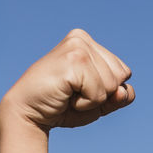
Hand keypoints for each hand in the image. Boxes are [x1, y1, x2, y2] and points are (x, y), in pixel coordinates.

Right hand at [0, 29, 133, 130]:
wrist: (28, 113)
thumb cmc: (63, 106)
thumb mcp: (99, 102)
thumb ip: (118, 96)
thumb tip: (123, 91)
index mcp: (88, 42)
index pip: (124, 72)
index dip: (107, 91)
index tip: (80, 89)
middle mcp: (82, 39)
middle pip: (121, 77)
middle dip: (102, 94)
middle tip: (73, 93)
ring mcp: (77, 47)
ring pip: (112, 85)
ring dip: (92, 100)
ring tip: (68, 94)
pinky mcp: (72, 62)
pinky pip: (99, 93)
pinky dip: (85, 104)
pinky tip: (65, 96)